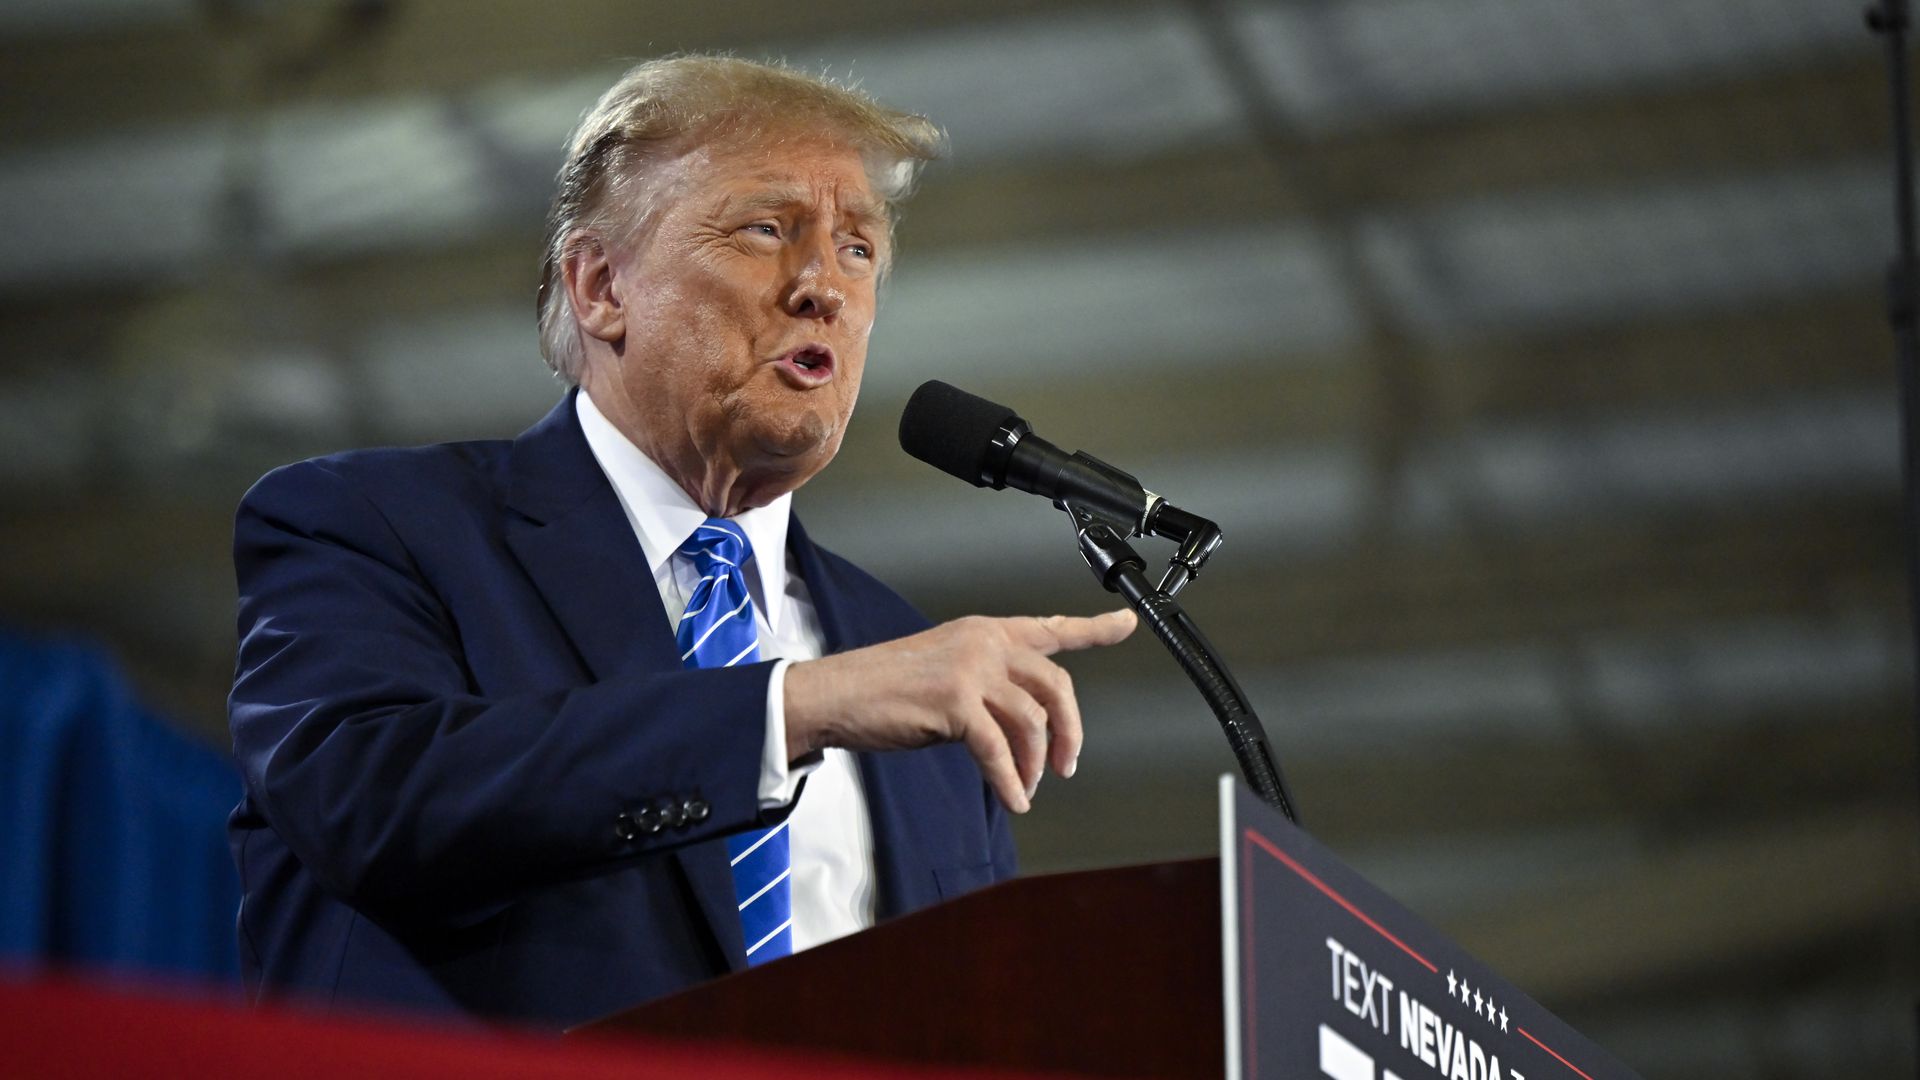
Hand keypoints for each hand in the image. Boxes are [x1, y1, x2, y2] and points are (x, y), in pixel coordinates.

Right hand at [783, 609, 1137, 812]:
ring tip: (1027, 784)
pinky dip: (1010, 780)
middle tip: (1067, 764)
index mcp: (983, 631)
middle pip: (1055, 684)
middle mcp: (984, 642)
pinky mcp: (956, 702)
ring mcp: (971, 669)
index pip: (1050, 628)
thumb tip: (1020, 730)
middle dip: (1069, 730)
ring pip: (1033, 720)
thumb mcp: (945, 671)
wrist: (836, 694)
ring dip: (1037, 762)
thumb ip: (987, 687)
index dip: (1094, 627)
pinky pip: (1000, 750)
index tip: (1126, 622)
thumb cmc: (882, 689)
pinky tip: (1013, 797)